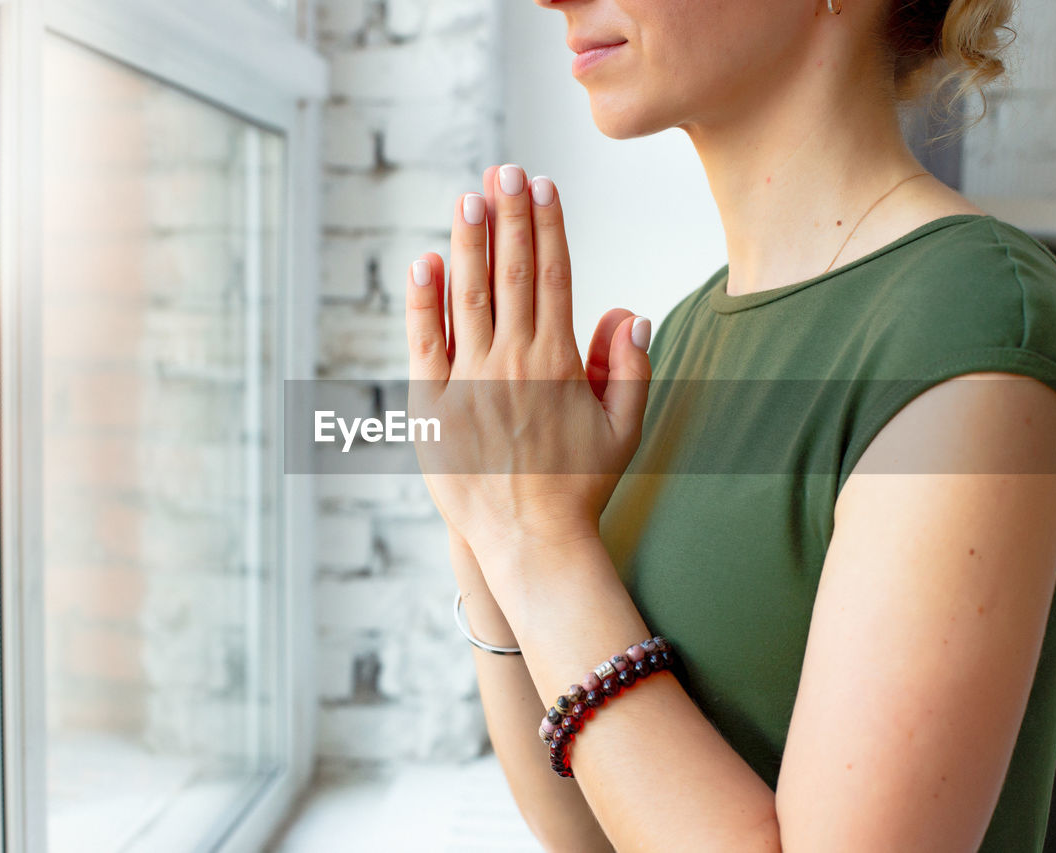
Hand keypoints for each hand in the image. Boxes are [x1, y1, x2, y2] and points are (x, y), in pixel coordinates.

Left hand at [404, 163, 652, 572]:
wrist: (529, 540)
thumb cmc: (579, 486)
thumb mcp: (622, 429)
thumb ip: (630, 368)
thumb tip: (633, 312)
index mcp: (557, 363)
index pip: (553, 277)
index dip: (548, 227)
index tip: (545, 187)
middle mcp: (512, 363)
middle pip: (510, 273)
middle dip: (509, 216)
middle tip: (506, 170)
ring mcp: (467, 383)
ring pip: (467, 297)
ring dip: (468, 242)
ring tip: (470, 196)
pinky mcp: (429, 407)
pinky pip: (423, 344)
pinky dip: (422, 301)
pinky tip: (425, 261)